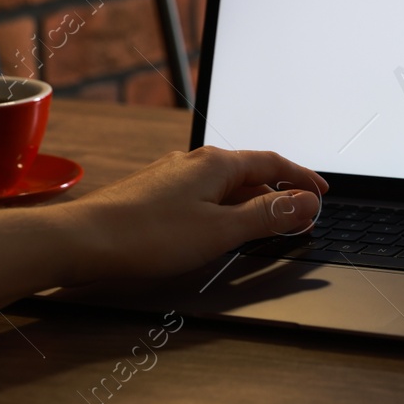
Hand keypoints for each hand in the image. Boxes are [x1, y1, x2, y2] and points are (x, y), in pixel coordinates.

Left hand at [60, 147, 327, 284]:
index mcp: (216, 164)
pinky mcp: (155, 194)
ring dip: (250, 201)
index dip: (301, 179)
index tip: (322, 193)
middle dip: (278, 192)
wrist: (82, 241)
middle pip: (249, 171)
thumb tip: (306, 203)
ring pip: (224, 185)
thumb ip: (267, 216)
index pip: (273, 163)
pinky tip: (217, 227)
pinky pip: (202, 195)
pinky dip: (223, 208)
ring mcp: (172, 176)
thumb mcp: (220, 230)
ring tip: (265, 224)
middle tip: (300, 215)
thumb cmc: (146, 236)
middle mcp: (194, 162)